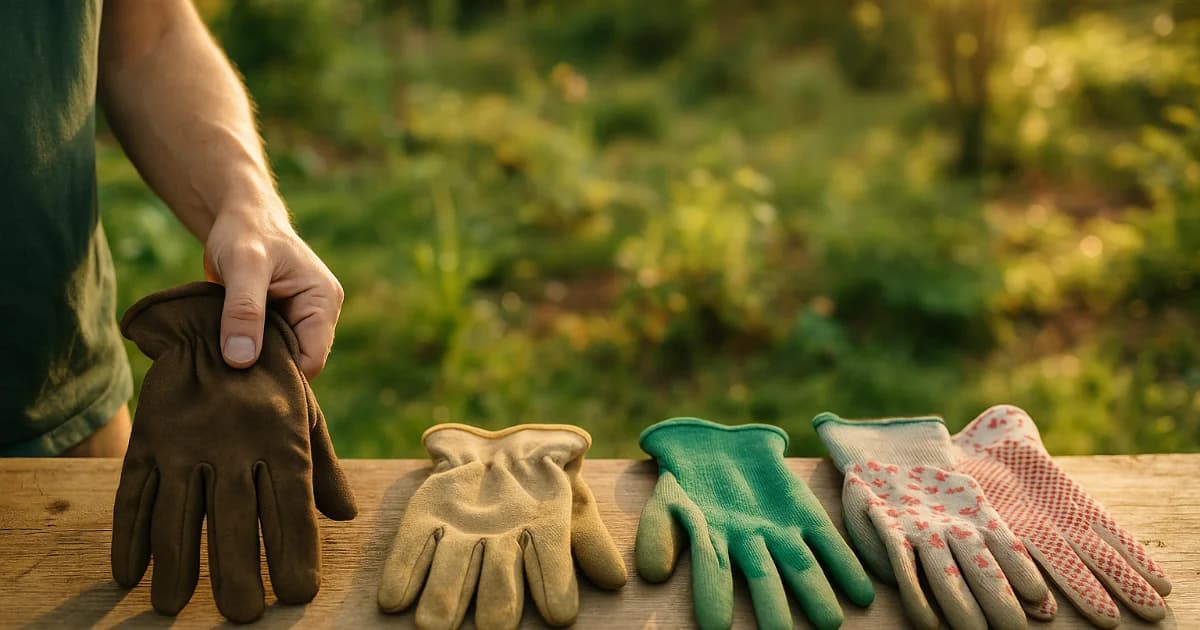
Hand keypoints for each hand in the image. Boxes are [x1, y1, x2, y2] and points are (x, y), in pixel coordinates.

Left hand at [203, 199, 342, 377]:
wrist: (237, 217)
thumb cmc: (245, 233)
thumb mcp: (243, 266)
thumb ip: (244, 311)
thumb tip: (241, 360)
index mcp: (323, 302)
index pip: (312, 360)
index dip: (281, 372)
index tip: (243, 376)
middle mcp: (317, 315)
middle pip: (298, 364)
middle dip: (266, 370)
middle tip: (227, 373)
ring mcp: (298, 320)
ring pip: (281, 360)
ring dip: (253, 363)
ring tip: (222, 362)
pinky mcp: (278, 323)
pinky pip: (267, 350)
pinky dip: (245, 354)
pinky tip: (224, 353)